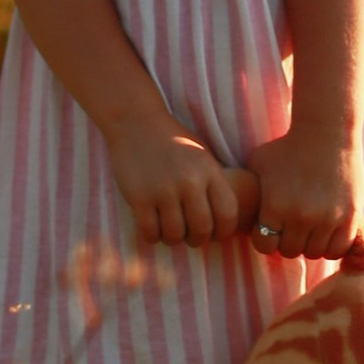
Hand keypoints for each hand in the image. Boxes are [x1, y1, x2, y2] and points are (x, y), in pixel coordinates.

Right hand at [105, 110, 259, 249]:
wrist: (136, 122)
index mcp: (209, 171)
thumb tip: (223, 219)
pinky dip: (152, 237)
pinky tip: (152, 228)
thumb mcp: (202, 156)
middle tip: (190, 237)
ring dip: (173, 239)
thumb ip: (214, 183)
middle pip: (201, 229)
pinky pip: (150, 232)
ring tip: (169, 232)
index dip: (224, 232)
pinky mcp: (140, 197)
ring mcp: (164, 190)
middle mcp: (190, 181)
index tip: (215, 235)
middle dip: (197, 240)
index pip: (228, 214)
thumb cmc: (173, 142)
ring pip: (175, 235)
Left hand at [246, 122, 360, 263]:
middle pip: (290, 251)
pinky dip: (332, 245)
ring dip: (310, 243)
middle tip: (292, 226)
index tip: (272, 227)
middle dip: (288, 240)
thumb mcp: (258, 164)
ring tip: (310, 227)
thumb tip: (235, 210)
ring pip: (314, 252)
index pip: (265, 245)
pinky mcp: (350, 217)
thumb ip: (249, 191)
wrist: (327, 131)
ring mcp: (327, 219)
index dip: (266, 238)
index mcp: (274, 207)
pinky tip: (327, 230)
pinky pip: (337, 249)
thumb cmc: (288, 146)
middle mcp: (299, 217)